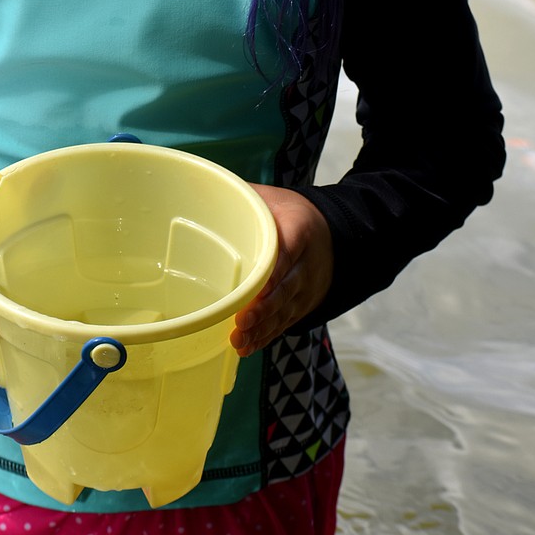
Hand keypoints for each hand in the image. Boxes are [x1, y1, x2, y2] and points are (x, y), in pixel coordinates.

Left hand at [230, 185, 332, 356]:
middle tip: (241, 321)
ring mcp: (306, 288)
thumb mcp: (273, 197)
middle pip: (285, 289)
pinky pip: (284, 323)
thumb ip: (246, 196)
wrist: (331, 235)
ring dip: (262, 327)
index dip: (271, 273)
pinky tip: (248, 346)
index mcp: (299, 229)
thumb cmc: (290, 213)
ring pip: (284, 311)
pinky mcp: (301, 305)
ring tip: (239, 340)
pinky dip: (266, 335)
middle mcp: (306, 263)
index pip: (287, 252)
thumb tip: (203, 189)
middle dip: (264, 308)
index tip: (254, 289)